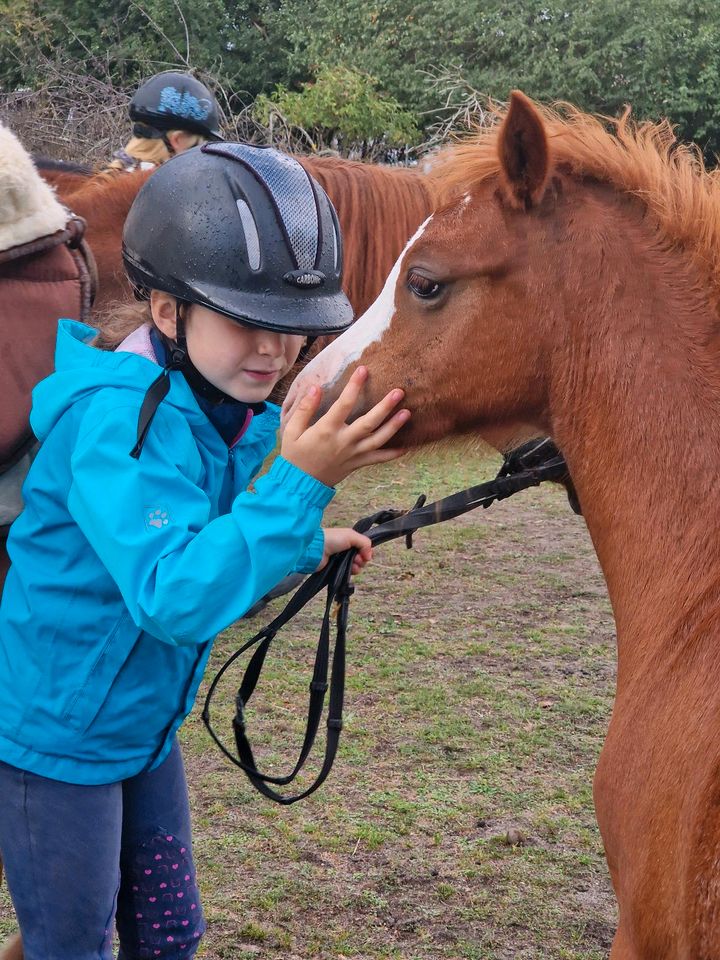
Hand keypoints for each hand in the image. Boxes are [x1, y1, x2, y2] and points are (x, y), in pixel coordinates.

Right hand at [281, 366, 409, 486]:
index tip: (363, 370)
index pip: (343, 404)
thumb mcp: (292, 430)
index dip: (354, 386)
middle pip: (369, 423)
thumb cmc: (295, 454)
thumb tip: (316, 387)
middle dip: (385, 407)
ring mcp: (353, 454)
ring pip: (378, 440)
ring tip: (407, 413)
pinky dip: (393, 454)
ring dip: (394, 427)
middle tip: (400, 392)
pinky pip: (378, 459)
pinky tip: (407, 446)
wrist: (300, 483)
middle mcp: (344, 441)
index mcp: (326, 430)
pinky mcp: (358, 463)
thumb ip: (305, 409)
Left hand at [317, 528, 372, 573]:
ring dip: (358, 566)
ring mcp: (342, 559)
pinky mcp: (337, 568)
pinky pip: (349, 572)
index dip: (367, 552)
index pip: (364, 547)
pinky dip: (352, 572)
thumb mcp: (351, 535)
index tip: (366, 554)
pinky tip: (350, 570)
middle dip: (362, 559)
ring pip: (357, 566)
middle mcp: (347, 549)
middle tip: (357, 558)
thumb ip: (364, 543)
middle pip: (362, 558)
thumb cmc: (331, 539)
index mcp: (350, 539)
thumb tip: (369, 556)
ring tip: (353, 564)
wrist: (315, 549)